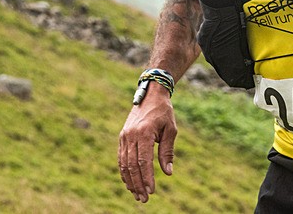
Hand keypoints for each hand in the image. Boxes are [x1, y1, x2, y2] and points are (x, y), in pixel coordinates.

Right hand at [118, 85, 176, 202]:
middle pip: (132, 165)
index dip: (147, 177)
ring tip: (137, 195)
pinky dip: (124, 172)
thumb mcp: (170, 129)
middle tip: (144, 199)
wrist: (150, 94)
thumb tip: (168, 172)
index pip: (144, 161)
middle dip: (138, 184)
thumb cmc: (164, 112)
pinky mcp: (122, 137)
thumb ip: (167, 151)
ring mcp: (124, 136)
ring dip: (130, 181)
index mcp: (144, 132)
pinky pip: (121, 158)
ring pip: (124, 164)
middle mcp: (131, 135)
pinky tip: (129, 182)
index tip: (152, 191)